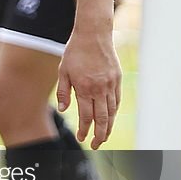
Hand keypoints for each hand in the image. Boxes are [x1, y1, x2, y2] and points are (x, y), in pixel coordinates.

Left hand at [55, 30, 121, 148]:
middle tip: (96, 145)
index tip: (82, 138)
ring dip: (109, 126)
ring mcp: (110, 84)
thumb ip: (64, 92)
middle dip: (99, 135)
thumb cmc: (75, 52)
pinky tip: (111, 118)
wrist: (94, 34)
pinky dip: (114, 112)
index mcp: (85, 88)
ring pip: (112, 111)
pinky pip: (117, 100)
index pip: (86, 116)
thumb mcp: (63, 71)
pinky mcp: (117, 79)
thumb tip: (64, 110)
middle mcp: (100, 88)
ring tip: (104, 136)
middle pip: (102, 119)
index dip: (85, 130)